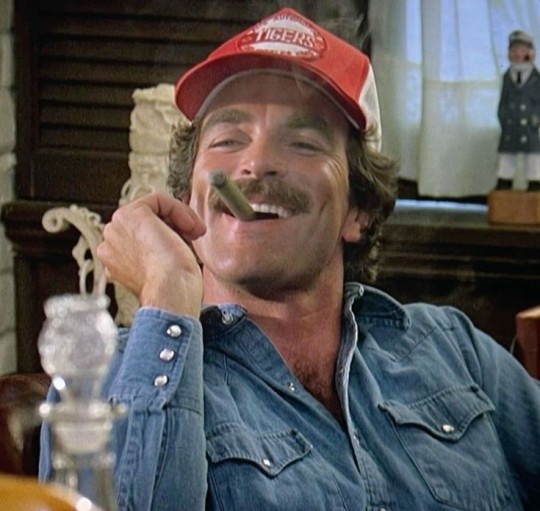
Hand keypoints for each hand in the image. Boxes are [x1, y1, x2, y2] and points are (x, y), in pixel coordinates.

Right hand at [97, 193, 205, 316]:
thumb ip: (155, 253)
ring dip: (178, 217)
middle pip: (145, 221)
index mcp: (115, 260)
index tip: (186, 244)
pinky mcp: (131, 215)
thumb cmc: (173, 291)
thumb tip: (169, 241)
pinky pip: (158, 199)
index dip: (166, 236)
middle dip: (173, 225)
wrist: (171, 293)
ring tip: (194, 233)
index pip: (141, 235)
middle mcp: (110, 244)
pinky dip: (178, 209)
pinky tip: (190, 226)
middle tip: (193, 237)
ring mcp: (117, 229)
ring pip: (152, 209)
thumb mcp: (161, 270)